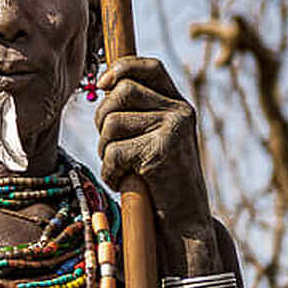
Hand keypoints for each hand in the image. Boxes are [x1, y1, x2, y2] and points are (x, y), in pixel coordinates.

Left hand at [94, 56, 210, 231]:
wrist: (185, 220)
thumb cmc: (160, 180)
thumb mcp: (152, 138)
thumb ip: (136, 111)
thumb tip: (103, 83)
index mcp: (178, 104)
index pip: (150, 67)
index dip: (122, 68)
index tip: (104, 83)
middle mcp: (181, 111)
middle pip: (120, 93)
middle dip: (102, 120)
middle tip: (112, 147)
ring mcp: (174, 129)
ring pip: (111, 123)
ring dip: (105, 150)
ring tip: (124, 168)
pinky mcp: (162, 150)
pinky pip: (113, 151)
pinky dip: (109, 172)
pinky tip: (125, 182)